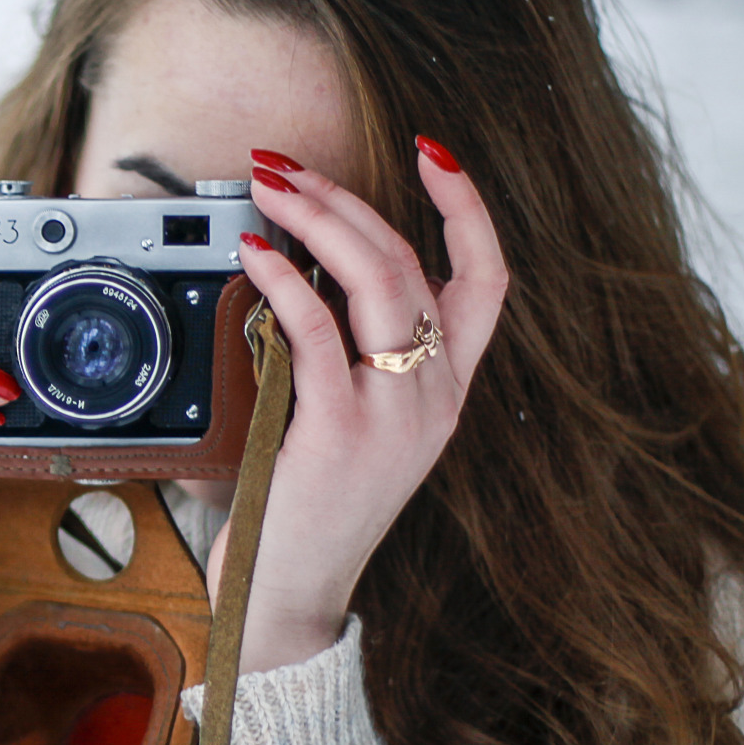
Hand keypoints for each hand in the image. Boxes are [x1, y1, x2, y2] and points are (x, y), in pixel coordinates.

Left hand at [206, 138, 508, 671]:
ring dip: (319, 220)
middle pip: (413, 264)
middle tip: (285, 167)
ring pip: (379, 283)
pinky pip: (318, 333)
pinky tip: (254, 257)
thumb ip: (354, 355)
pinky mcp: (342, 433)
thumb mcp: (356, 423)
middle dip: (346, 198)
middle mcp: (435, 397)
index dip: (469, 210)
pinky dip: (283, 282)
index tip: (433, 153)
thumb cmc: (307, 502)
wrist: (289, 591)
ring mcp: (396, 415)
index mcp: (447, 389)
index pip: (489, 281)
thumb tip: (302, 268)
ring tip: (269, 191)